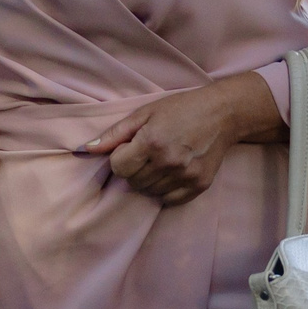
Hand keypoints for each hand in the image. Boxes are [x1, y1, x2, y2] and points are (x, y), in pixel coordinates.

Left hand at [75, 72, 284, 205]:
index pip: (118, 168)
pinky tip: (172, 171)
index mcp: (151, 142)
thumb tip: (85, 150)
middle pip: (133, 182)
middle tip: (148, 152)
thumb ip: (114, 134)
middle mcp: (168, 162)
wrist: (222, 114)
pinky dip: (165, 189)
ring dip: (149, 179)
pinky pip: (169, 200)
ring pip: (150, 192)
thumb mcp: (144, 113)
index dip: (121, 158)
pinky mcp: (199, 185)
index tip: (131, 147)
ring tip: (161, 160)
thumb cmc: (180, 109)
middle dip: (134, 169)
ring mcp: (185, 176)